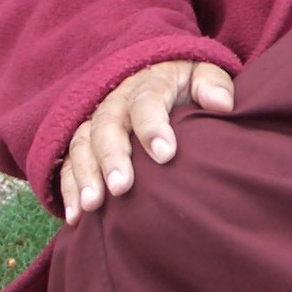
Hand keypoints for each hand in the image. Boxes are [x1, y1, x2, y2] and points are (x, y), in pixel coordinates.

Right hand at [60, 59, 233, 225]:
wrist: (162, 76)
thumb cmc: (189, 83)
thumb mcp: (204, 74)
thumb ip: (213, 85)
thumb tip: (222, 103)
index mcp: (150, 82)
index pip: (147, 101)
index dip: (153, 127)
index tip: (166, 155)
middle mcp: (118, 100)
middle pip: (108, 125)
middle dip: (113, 157)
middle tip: (121, 187)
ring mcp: (98, 121)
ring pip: (83, 144)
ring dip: (86, 175)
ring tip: (93, 205)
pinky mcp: (85, 142)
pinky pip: (70, 162)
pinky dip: (69, 188)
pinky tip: (75, 217)